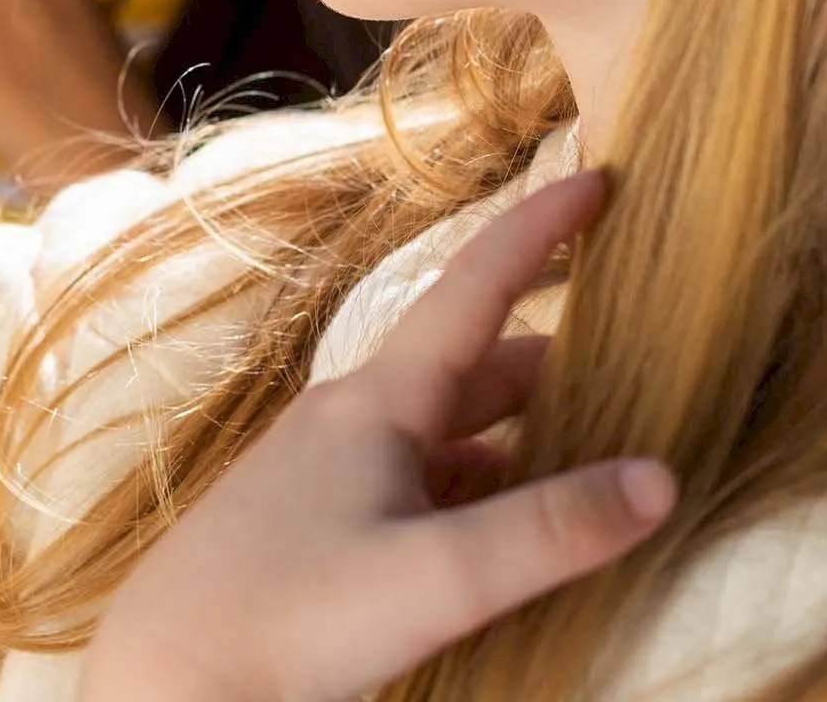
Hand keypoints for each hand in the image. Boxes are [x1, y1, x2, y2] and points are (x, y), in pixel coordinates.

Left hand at [79, 171, 677, 701]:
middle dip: (554, 350)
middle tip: (636, 346)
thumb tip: (663, 477)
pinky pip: (421, 480)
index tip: (596, 176)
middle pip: (475, 365)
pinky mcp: (320, 522)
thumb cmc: (288, 616)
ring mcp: (332, 469)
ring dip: (521, 427)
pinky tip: (506, 523)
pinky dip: (481, 484)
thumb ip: (551, 531)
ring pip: (449, 428)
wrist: (163, 676)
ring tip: (595, 441)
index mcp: (382, 400)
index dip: (539, 229)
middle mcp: (356, 417)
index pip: (476, 285)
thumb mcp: (437, 576)